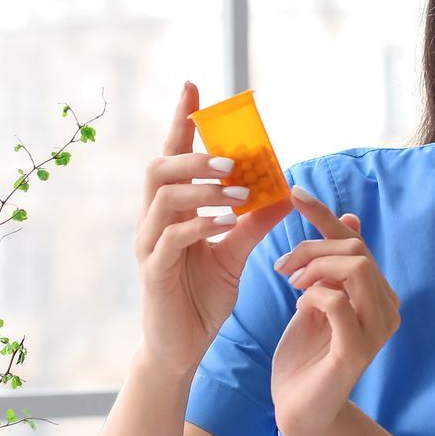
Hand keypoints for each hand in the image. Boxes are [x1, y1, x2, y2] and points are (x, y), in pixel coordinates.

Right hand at [136, 82, 293, 377]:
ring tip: (239, 194)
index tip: (194, 86)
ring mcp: (149, 245)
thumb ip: (255, 222)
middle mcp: (152, 222)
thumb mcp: (236, 253)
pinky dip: (200, 224)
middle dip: (196, 156)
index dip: (180, 120)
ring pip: (163, 197)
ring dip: (203, 189)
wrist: (183, 348)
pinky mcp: (154, 272)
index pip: (171, 155)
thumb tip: (285, 190)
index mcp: (171, 211)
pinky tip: (226, 223)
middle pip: (159, 168)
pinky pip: (172, 236)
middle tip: (234, 160)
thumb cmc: (203, 298)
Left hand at [270, 186, 399, 435]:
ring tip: (289, 282)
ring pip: (357, 270)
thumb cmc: (306, 355)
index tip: (293, 192)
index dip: (325, 215)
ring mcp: (376, 331)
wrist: (300, 409)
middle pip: (357, 252)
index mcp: (378, 294)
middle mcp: (386, 309)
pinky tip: (299, 306)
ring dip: (315, 267)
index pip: (356, 242)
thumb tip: (350, 218)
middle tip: (280, 266)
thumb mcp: (315, 299)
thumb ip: (331, 266)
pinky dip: (313, 295)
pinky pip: (337, 303)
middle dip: (312, 248)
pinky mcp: (357, 351)